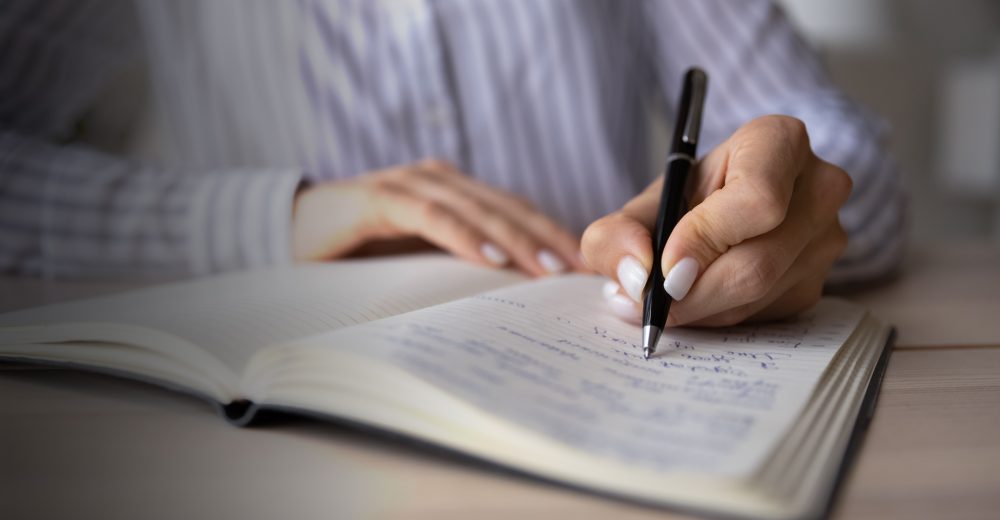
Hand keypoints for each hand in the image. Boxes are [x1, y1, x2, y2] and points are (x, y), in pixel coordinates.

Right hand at [292, 159, 585, 275]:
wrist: (290, 232)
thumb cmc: (360, 252)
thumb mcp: (420, 260)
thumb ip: (458, 266)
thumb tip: (513, 299)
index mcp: (455, 192)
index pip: (515, 213)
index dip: (552, 236)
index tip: (584, 270)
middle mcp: (440, 180)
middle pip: (507, 208)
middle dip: (547, 239)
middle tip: (579, 272)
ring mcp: (411, 183)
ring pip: (477, 209)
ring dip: (514, 239)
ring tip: (546, 270)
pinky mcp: (380, 197)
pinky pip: (432, 215)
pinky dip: (463, 236)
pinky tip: (489, 260)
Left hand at [581, 116, 851, 325]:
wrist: (712, 215)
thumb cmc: (682, 201)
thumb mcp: (640, 207)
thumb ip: (616, 234)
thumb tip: (636, 276)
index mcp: (779, 142)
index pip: (758, 200)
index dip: (706, 239)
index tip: (666, 267)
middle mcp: (818, 187)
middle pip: (759, 261)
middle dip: (693, 293)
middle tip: (649, 302)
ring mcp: (827, 238)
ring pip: (759, 295)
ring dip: (701, 309)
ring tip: (663, 297)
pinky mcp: (818, 282)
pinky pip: (764, 316)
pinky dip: (720, 317)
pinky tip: (698, 299)